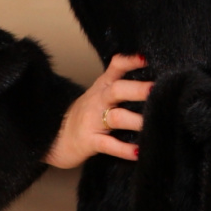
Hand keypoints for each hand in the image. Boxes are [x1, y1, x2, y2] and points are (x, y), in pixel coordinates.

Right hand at [44, 53, 151, 167]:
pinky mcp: (89, 141)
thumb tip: (151, 77)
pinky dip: (124, 149)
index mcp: (102, 86)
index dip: (130, 61)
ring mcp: (93, 121)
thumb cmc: (85, 114)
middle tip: (156, 90)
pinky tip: (138, 152)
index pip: (116, 67)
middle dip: (137, 89)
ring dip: (135, 120)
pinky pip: (108, 145)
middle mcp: (98, 101)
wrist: (54, 135)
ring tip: (152, 121)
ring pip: (116, 117)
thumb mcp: (99, 93)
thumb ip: (120, 83)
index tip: (146, 58)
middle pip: (117, 90)